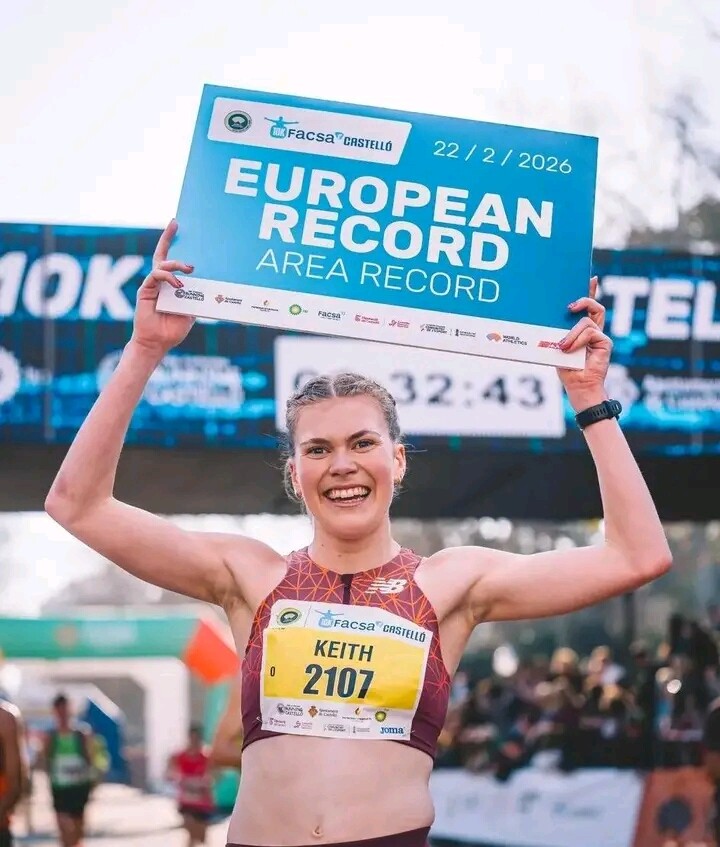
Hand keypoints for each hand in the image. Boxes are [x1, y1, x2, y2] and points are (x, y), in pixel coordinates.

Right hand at [130, 219, 195, 355]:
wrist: (158, 343)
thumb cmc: (173, 329)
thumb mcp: (191, 311)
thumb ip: (196, 297)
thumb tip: (212, 287)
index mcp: (171, 285)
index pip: (172, 262)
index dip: (175, 246)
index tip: (180, 228)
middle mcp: (160, 282)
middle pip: (162, 255)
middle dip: (167, 237)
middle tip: (175, 223)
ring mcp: (152, 285)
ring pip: (162, 265)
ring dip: (176, 264)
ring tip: (190, 269)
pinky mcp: (145, 290)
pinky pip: (156, 276)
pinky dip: (168, 278)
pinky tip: (178, 284)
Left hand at [556, 276, 611, 411]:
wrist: (578, 386)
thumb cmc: (566, 368)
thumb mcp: (558, 346)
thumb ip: (560, 332)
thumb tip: (551, 317)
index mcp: (583, 330)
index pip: (588, 307)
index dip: (591, 291)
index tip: (590, 278)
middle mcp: (594, 331)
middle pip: (594, 307)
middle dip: (584, 299)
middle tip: (569, 307)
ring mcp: (600, 336)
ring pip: (587, 321)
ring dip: (572, 334)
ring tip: (562, 347)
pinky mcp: (605, 343)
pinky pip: (590, 333)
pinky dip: (577, 341)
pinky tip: (569, 350)